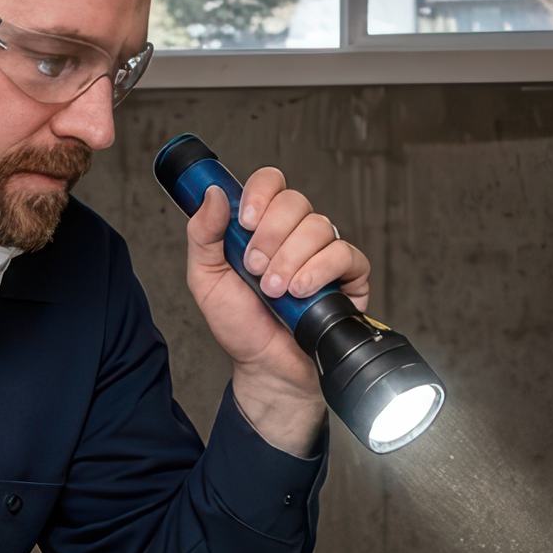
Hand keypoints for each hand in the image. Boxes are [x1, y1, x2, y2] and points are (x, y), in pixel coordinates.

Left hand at [183, 166, 372, 455]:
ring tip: (275, 291)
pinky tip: (300, 292)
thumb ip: (203, 235)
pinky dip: (318, 271)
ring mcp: (323, 253)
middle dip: (269, 237)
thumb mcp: (207, 280)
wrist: (266, 368)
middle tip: (255, 270)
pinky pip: (343, 253)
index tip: (245, 223)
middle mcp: (295, 235)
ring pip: (318, 226)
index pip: (271, 184)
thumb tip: (213, 192)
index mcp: (263, 228)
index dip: (260, 195)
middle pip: (295, 202)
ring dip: (289, 260)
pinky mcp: (349, 275)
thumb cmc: (241, 327)